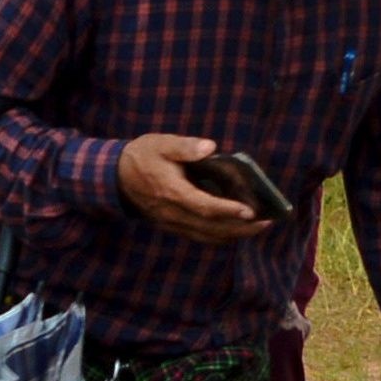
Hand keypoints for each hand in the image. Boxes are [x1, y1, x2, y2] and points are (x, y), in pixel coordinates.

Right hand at [115, 134, 274, 244]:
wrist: (114, 176)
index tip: (251, 211)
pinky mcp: (171, 225)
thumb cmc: (141, 156)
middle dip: (240, 228)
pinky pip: (199, 236)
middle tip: (266, 222)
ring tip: (256, 227)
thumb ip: (184, 146)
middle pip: (210, 227)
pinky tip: (233, 229)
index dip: (228, 210)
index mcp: (171, 191)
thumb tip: (210, 147)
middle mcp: (172, 212)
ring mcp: (171, 222)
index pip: (204, 206)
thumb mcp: (160, 143)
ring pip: (206, 236)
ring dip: (233, 235)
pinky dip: (219, 236)